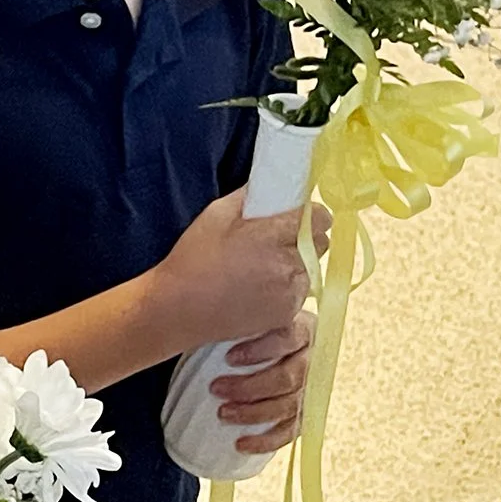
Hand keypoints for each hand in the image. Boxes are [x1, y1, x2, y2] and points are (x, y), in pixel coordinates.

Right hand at [152, 191, 328, 350]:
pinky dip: (288, 290)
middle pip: (320, 243)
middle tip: (272, 243)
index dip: (308, 215)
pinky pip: (301, 294)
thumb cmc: (194, 260)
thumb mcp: (215, 215)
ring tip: (262, 271)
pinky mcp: (287, 314)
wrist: (180, 309)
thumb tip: (272, 187)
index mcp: (272, 234)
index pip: (320, 217)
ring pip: (310, 270)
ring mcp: (291, 292)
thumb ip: (249, 197)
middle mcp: (289, 264)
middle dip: (302, 240)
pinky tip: (261, 290)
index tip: (292, 218)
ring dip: (294, 266)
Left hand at [210, 310, 314, 452]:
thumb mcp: (242, 321)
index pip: (288, 337)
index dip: (260, 349)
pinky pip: (291, 430)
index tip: (229, 358)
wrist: (260, 349)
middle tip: (217, 389)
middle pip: (289, 376)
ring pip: (290, 404)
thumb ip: (232, 321)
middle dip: (251, 386)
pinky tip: (242, 444)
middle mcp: (312, 358)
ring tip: (223, 413)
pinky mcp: (304, 413)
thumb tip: (193, 323)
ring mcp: (311, 387)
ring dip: (255, 413)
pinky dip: (267, 440)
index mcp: (302, 329)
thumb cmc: (246, 333)